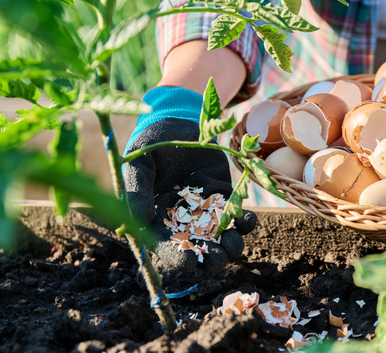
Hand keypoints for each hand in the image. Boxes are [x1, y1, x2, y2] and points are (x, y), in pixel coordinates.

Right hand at [123, 86, 256, 272]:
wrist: (177, 123)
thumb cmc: (151, 145)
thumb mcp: (139, 165)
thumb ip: (138, 193)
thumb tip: (139, 223)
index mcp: (159, 221)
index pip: (168, 248)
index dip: (179, 259)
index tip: (190, 262)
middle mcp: (184, 222)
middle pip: (200, 250)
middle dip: (211, 258)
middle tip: (220, 257)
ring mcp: (207, 211)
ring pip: (222, 237)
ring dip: (232, 244)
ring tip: (235, 242)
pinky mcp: (224, 197)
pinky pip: (237, 215)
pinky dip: (245, 221)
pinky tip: (248, 219)